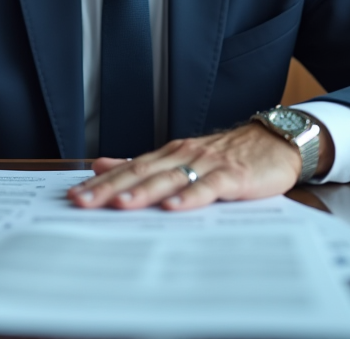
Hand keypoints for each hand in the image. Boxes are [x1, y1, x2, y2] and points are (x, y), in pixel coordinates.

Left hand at [67, 121, 330, 210]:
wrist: (275, 142)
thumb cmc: (228, 157)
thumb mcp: (181, 159)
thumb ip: (143, 164)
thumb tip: (101, 164)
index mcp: (168, 154)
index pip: (128, 168)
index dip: (101, 183)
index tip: (74, 196)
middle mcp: (182, 156)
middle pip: (141, 173)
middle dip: (110, 189)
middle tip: (82, 202)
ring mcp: (207, 165)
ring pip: (169, 178)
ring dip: (143, 192)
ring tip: (120, 205)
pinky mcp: (233, 176)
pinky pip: (209, 188)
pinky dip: (190, 197)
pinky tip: (173, 207)